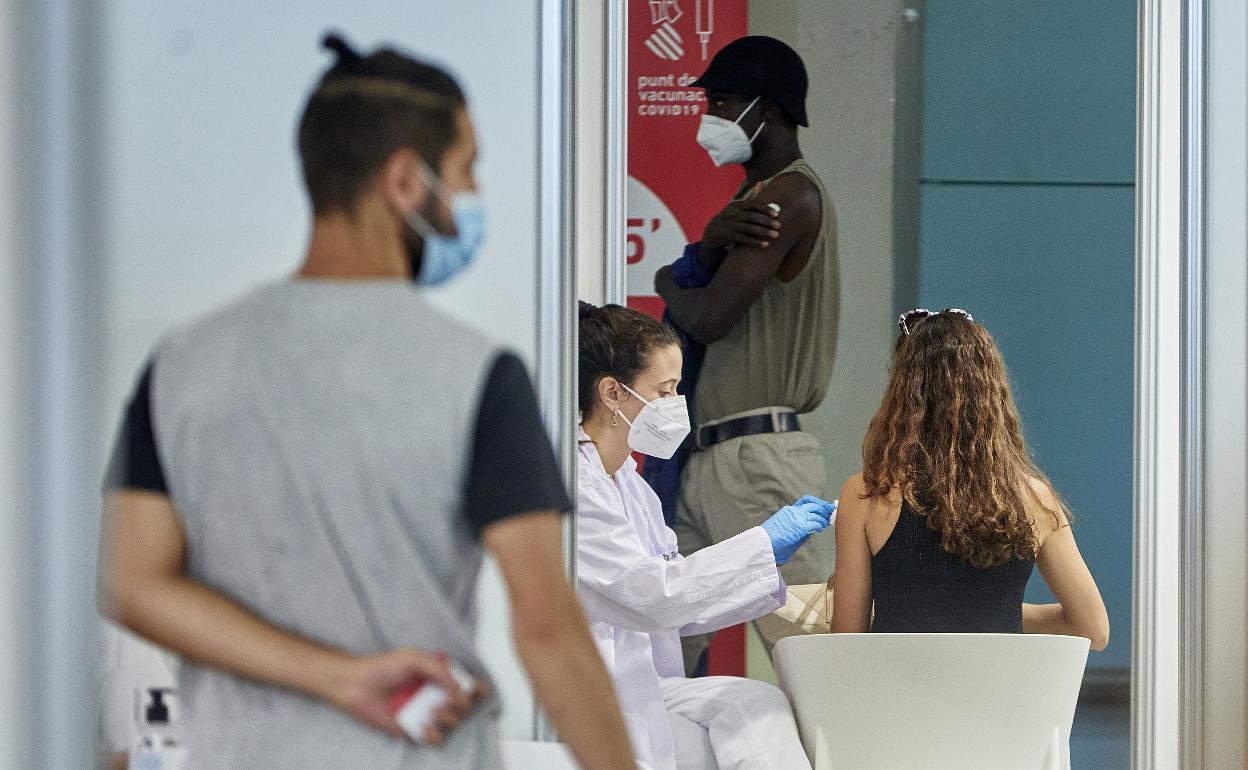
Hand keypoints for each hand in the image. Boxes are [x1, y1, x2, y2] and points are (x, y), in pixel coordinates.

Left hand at [327, 649, 483, 743]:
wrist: (356, 684)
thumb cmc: (381, 668)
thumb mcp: (413, 658)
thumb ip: (438, 669)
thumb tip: (458, 686)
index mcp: (438, 678)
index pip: (467, 685)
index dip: (476, 689)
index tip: (475, 689)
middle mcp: (434, 696)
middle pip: (465, 706)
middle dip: (462, 704)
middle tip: (449, 700)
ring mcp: (425, 714)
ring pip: (453, 724)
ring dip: (449, 718)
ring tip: (433, 711)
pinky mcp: (413, 730)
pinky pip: (434, 739)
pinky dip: (434, 734)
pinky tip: (423, 726)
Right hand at [702, 189, 780, 253]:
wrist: (711, 233)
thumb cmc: (729, 219)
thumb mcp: (736, 208)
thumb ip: (750, 200)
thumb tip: (762, 184)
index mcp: (736, 205)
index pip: (752, 205)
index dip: (765, 209)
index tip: (777, 213)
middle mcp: (732, 214)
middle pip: (752, 216)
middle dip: (766, 221)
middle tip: (779, 226)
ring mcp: (729, 225)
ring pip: (749, 228)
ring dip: (763, 232)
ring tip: (775, 235)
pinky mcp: (727, 236)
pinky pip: (744, 239)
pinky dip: (755, 242)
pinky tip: (765, 245)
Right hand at [761, 499, 832, 564]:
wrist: (764, 541)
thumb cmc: (770, 537)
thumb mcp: (781, 525)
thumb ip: (793, 523)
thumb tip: (806, 526)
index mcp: (788, 509)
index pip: (806, 500)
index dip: (816, 502)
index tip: (822, 505)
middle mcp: (794, 511)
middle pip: (814, 505)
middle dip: (824, 508)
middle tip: (829, 513)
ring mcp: (797, 518)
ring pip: (816, 513)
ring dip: (823, 519)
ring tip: (825, 523)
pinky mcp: (801, 527)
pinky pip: (815, 523)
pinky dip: (820, 526)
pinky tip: (820, 529)